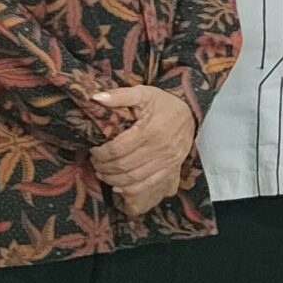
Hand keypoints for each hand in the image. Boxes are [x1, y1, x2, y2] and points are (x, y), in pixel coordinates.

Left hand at [90, 85, 195, 208]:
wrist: (189, 112)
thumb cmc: (163, 103)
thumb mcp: (143, 93)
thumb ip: (119, 95)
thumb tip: (96, 98)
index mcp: (150, 129)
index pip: (118, 149)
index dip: (101, 153)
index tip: (93, 150)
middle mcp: (160, 147)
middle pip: (124, 165)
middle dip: (104, 167)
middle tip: (95, 163)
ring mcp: (167, 160)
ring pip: (134, 178)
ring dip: (114, 180)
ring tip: (103, 174)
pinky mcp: (172, 167)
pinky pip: (149, 184)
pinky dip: (132, 189)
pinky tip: (119, 187)